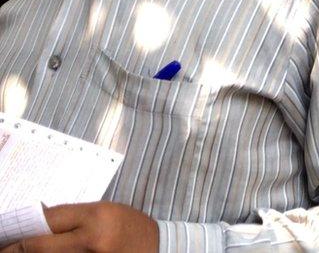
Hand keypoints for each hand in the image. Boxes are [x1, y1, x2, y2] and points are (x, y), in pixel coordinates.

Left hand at [0, 202, 158, 252]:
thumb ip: (72, 217)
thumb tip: (36, 223)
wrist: (160, 250)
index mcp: (96, 217)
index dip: (21, 230)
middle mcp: (92, 241)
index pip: (46, 221)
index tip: (7, 235)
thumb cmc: (133, 228)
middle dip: (16, 250)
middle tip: (5, 251)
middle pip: (38, 247)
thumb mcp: (105, 213)